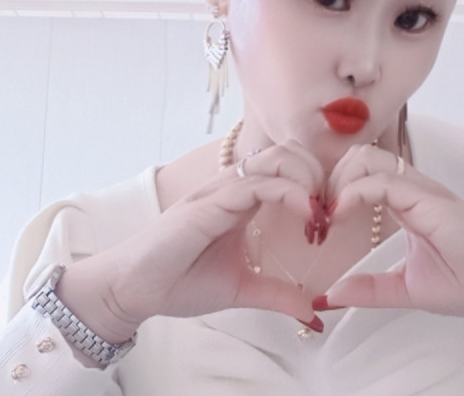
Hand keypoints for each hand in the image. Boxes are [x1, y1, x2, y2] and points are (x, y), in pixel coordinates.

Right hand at [58, 141, 328, 341]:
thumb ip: (278, 294)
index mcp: (242, 197)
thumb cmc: (180, 281)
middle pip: (287, 152)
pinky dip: (289, 193)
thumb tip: (313, 312)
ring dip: (307, 178)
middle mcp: (233, 185)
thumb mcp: (242, 287)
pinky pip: (257, 183)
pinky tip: (306, 215)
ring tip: (318, 213)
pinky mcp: (210, 202)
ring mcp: (221, 189)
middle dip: (317, 173)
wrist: (134, 289)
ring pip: (275, 158)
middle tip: (329, 210)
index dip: (315, 183)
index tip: (328, 220)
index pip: (287, 166)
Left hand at [315, 144, 463, 317]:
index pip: (361, 173)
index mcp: (405, 201)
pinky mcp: (427, 198)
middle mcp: (410, 187)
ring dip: (339, 181)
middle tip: (320, 216)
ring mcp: (419, 189)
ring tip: (331, 216)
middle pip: (358, 156)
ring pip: (366, 158)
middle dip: (330, 180)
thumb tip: (329, 296)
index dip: (334, 190)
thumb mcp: (407, 288)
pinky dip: (353, 193)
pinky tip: (341, 216)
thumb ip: (369, 290)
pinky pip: (382, 181)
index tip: (319, 224)